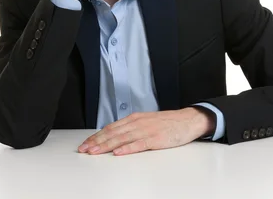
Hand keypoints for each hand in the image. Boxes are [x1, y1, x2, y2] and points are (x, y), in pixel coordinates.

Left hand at [77, 107, 214, 155]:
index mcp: (134, 118)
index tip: (85, 143)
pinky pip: (138, 144)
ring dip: (106, 145)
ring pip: (122, 138)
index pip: (110, 128)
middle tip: (84, 149)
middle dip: (96, 142)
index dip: (96, 136)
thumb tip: (114, 137)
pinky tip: (118, 153)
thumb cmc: (167, 123)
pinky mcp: (155, 139)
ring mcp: (146, 130)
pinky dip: (127, 149)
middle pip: (112, 133)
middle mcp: (137, 123)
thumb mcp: (146, 121)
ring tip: (95, 151)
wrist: (187, 120)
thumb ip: (131, 128)